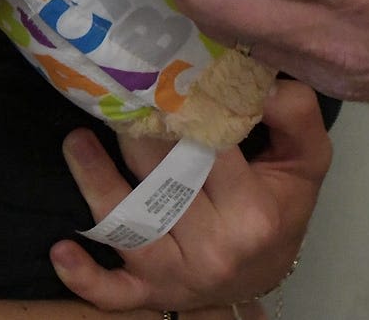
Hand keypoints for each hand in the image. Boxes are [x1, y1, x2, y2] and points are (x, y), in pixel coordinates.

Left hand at [48, 78, 329, 312]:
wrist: (266, 272)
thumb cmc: (282, 205)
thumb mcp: (307, 158)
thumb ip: (295, 113)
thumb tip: (260, 82)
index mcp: (251, 211)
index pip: (209, 150)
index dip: (183, 109)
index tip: (162, 74)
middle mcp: (212, 248)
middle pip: (161, 182)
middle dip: (136, 134)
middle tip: (117, 93)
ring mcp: (176, 276)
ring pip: (127, 227)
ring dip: (94, 181)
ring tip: (77, 141)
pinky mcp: (149, 293)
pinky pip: (111, 292)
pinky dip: (83, 276)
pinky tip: (61, 249)